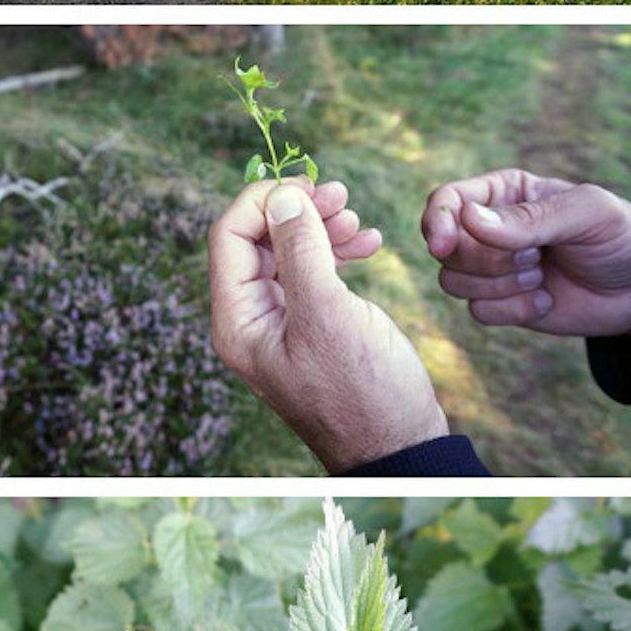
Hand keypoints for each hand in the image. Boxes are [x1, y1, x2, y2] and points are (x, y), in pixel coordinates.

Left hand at [210, 178, 445, 472]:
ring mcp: (281, 323)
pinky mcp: (313, 326)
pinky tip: (369, 242)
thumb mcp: (328, 314)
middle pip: (258, 241)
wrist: (400, 446)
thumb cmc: (362, 391)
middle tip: (342, 195)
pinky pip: (313, 274)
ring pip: (289, 253)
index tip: (309, 184)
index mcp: (237, 322)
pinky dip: (338, 251)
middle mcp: (250, 321)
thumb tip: (282, 196)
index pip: (229, 239)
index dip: (263, 201)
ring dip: (321, 227)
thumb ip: (301, 251)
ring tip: (359, 220)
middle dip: (297, 211)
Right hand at [422, 169, 630, 342]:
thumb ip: (529, 218)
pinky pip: (477, 311)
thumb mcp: (586, 214)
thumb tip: (467, 220)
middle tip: (535, 257)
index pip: (447, 200)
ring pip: (453, 281)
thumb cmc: (620, 238)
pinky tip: (546, 300)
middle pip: (447, 247)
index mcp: (503, 193)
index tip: (441, 245)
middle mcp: (487, 229)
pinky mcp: (499, 302)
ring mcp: (490, 268)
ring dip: (502, 286)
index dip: (436, 221)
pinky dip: (514, 310)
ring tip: (542, 276)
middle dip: (489, 260)